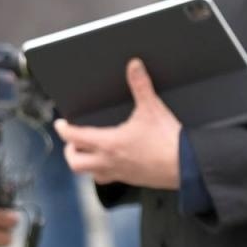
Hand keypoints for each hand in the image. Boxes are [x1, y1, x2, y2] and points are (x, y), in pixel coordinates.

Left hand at [55, 59, 181, 188]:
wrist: (186, 164)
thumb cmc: (167, 140)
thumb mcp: (152, 108)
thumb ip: (140, 85)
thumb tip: (134, 66)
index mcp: (108, 142)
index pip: (75, 137)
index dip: (64, 130)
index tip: (60, 125)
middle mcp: (108, 161)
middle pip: (75, 163)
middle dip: (69, 151)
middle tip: (72, 142)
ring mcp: (119, 173)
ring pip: (89, 174)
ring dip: (85, 164)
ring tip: (87, 154)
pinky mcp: (131, 179)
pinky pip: (108, 179)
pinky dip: (102, 172)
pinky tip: (111, 164)